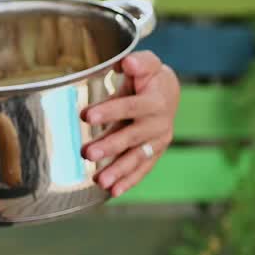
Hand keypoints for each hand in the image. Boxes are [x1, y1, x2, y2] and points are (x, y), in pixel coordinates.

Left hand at [80, 51, 179, 197]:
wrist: (168, 93)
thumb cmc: (150, 77)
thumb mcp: (148, 64)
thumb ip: (139, 62)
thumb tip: (127, 62)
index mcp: (156, 101)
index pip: (130, 106)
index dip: (109, 110)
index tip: (86, 115)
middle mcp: (159, 124)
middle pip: (132, 137)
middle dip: (109, 146)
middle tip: (87, 153)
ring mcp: (157, 141)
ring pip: (137, 158)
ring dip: (119, 171)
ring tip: (100, 181)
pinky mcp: (153, 154)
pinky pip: (142, 170)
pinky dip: (129, 182)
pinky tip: (112, 192)